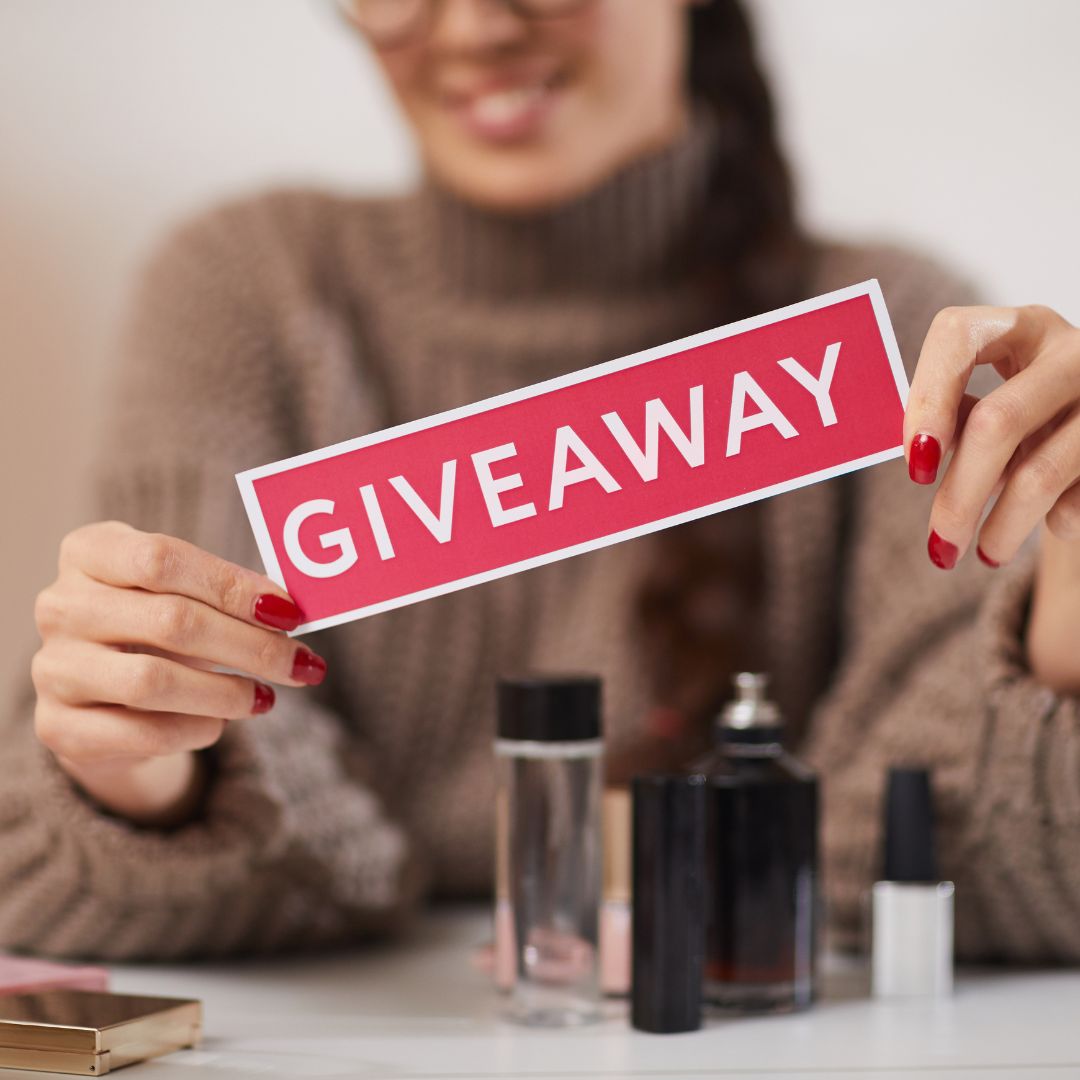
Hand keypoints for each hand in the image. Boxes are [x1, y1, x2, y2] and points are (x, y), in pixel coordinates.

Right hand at [31, 521, 327, 824]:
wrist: (101, 692)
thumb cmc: (155, 625)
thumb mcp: (184, 593)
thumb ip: (228, 593)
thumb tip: (289, 611)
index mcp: (90, 551)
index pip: (163, 559)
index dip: (232, 586)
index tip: (288, 612)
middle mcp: (60, 605)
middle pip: (170, 621)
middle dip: (249, 646)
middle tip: (299, 663)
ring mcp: (52, 667)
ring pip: (153, 681)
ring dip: (226, 693)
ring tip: (265, 697)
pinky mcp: (59, 727)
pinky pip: (142, 732)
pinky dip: (194, 730)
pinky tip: (220, 723)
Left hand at [904, 304, 1079, 690]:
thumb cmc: (1029, 419)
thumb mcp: (988, 406)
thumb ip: (946, 418)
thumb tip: (892, 450)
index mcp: (1016, 326)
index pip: (957, 335)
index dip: (927, 398)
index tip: (915, 464)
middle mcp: (1068, 349)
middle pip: (998, 420)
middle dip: (959, 494)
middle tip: (939, 545)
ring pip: (1043, 470)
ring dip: (1005, 525)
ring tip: (984, 554)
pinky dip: (1062, 519)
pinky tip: (1054, 527)